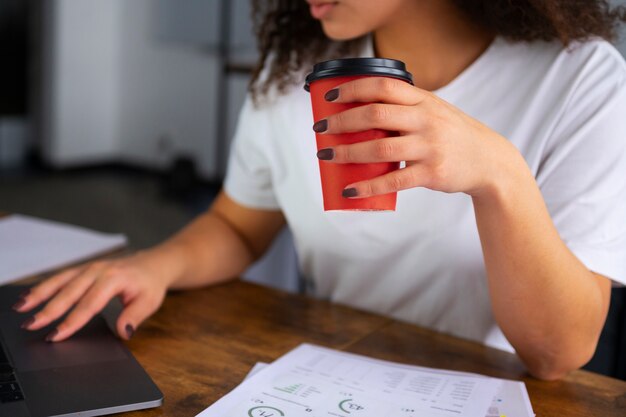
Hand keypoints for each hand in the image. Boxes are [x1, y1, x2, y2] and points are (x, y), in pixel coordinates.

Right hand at [13, 251, 169, 341]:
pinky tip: (30, 296)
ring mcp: (89, 268)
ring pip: (60, 281)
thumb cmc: (150, 284)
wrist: (153, 264)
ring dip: (40, 294)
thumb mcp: (150, 302)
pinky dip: (45, 286)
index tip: (57, 335)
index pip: (89, 304)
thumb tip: (123, 332)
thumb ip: (134, 317)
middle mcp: (98, 270)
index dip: (72, 321)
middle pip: (70, 292)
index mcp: (114, 279)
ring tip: (21, 308)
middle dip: (49, 310)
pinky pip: (62, 277)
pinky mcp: (84, 269)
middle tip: (31, 325)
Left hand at [313, 77, 523, 198]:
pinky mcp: (432, 173)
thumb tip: (360, 112)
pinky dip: (368, 186)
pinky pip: (393, 181)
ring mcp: (430, 146)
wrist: (489, 161)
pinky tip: (350, 190)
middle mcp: (426, 119)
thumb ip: (405, 108)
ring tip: (326, 156)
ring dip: (347, 152)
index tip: (331, 97)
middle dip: (341, 121)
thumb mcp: (434, 111)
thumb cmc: (453, 134)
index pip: (383, 86)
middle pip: (375, 115)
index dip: (353, 89)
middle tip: (320, 129)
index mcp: (423, 100)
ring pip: (380, 148)